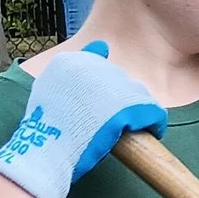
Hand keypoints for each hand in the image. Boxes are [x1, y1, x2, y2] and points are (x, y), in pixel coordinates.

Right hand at [0, 41, 167, 197]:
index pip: (100, 68)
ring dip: (134, 110)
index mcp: (70, 61)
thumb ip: (74, 68)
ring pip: (137, 94)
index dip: (100, 91)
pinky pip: (152, 112)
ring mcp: (111, 86)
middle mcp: (93, 67)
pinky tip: (150, 132)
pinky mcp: (128, 107)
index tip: (94, 107)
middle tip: (107, 122)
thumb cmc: (45, 127)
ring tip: (124, 128)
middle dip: (117, 100)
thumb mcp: (50, 87)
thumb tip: (102, 46)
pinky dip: (153, 122)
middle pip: (119, 80)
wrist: (45, 152)